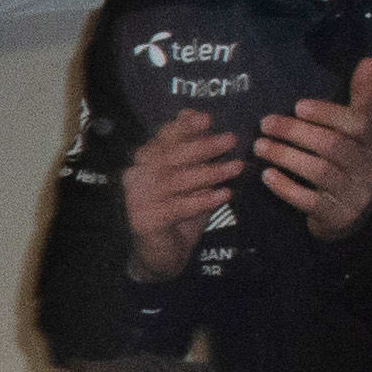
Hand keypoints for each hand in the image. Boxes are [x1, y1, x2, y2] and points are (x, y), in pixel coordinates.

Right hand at [120, 105, 246, 281]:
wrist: (161, 257)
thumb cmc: (179, 214)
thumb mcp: (191, 179)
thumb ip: (193, 151)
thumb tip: (198, 115)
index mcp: (143, 162)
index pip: (162, 138)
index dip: (183, 127)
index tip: (207, 119)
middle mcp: (135, 177)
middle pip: (169, 156)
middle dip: (203, 146)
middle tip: (231, 140)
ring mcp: (136, 199)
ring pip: (176, 180)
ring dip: (210, 172)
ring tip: (236, 167)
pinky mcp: (144, 221)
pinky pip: (178, 206)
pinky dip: (204, 200)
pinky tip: (225, 194)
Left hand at [257, 55, 371, 241]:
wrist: (352, 213)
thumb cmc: (350, 161)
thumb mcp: (360, 130)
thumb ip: (362, 97)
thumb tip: (369, 60)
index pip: (357, 123)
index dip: (327, 113)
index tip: (297, 105)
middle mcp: (370, 168)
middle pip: (332, 146)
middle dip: (296, 133)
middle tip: (265, 123)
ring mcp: (354, 194)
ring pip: (319, 172)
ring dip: (285, 156)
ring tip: (260, 146)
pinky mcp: (336, 216)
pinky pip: (308, 200)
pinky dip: (285, 187)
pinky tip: (266, 175)